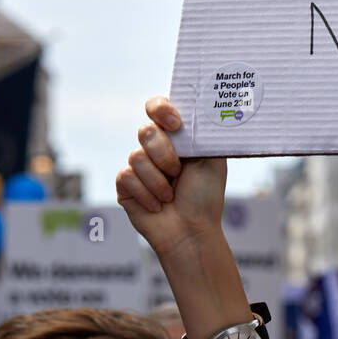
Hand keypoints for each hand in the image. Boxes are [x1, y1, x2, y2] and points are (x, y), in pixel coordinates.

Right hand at [116, 97, 226, 255]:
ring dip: (158, 181)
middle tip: (178, 172)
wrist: (191, 230)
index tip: (175, 124)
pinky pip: (126, 177)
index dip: (161, 109)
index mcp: (176, 137)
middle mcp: (155, 147)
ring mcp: (138, 166)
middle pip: (146, 131)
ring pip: (136, 157)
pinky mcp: (125, 185)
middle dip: (165, 155)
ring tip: (170, 196)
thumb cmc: (204, 195)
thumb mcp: (212, 159)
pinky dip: (146, 194)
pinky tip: (157, 205)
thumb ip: (201, 132)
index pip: (158, 108)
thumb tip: (196, 109)